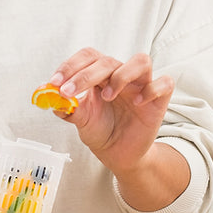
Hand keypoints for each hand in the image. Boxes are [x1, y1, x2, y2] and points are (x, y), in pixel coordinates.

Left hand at [49, 47, 174, 176]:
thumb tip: (48, 97)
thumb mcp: (81, 121)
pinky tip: (139, 103)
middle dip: (85, 75)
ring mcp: (141, 85)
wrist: (118, 155)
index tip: (55, 83)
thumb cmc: (101, 132)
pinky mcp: (159, 100)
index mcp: (100, 76)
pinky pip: (164, 83)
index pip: (88, 57)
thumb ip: (67, 108)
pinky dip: (152, 89)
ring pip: (141, 61)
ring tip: (107, 96)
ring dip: (121, 75)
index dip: (70, 66)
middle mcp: (121, 75)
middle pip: (107, 60)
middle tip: (69, 92)